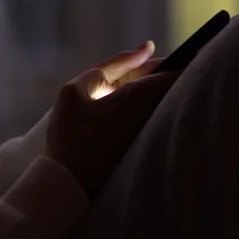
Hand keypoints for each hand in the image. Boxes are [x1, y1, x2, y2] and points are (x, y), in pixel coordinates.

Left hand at [46, 43, 178, 198]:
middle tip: (169, 73)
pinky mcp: (86, 147)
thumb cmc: (94, 144)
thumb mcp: (124, 109)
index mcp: (77, 89)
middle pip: (115, 85)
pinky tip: (148, 119)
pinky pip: (113, 122)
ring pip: (115, 104)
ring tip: (164, 93)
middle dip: (142, 78)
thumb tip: (170, 76)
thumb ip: (147, 88)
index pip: (111, 67)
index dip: (134, 57)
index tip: (150, 46)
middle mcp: (75, 104)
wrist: (69, 191)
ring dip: (140, 97)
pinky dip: (132, 115)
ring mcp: (78, 126)